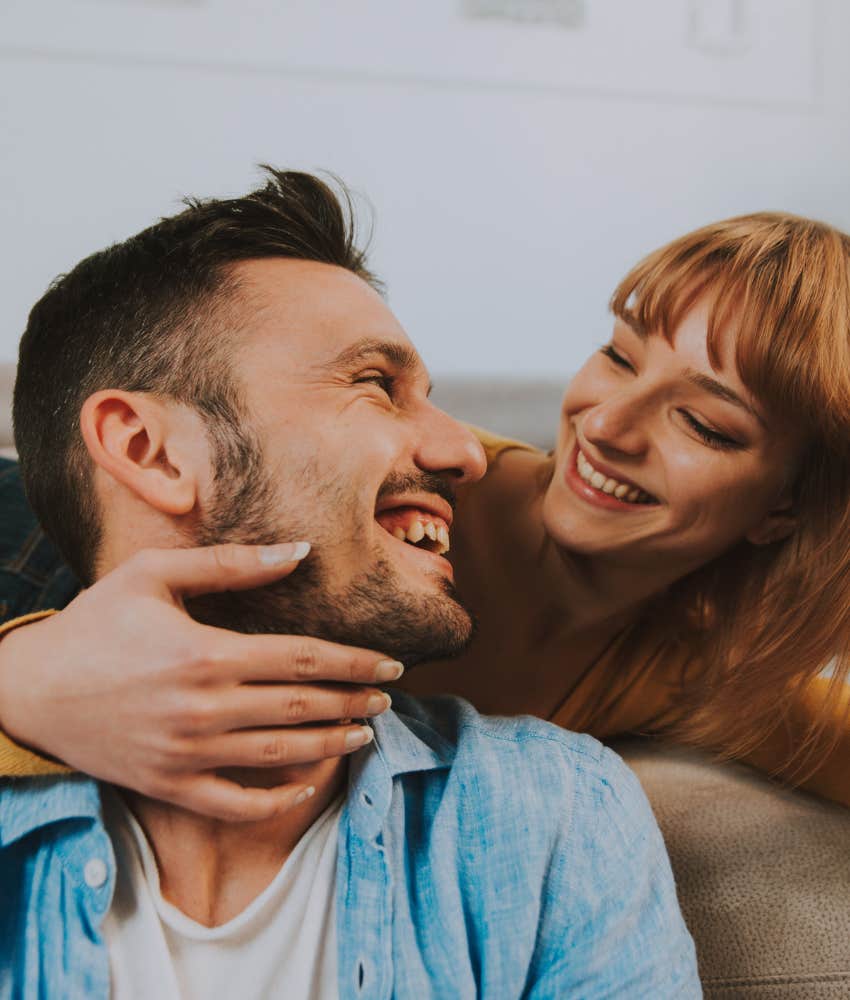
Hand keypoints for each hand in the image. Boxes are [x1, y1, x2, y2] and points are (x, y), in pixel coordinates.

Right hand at [0, 542, 400, 820]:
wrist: (30, 688)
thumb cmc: (94, 622)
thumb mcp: (154, 574)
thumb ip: (230, 564)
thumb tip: (298, 551)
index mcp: (207, 654)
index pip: (304, 659)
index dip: (355, 662)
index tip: (391, 664)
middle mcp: (204, 709)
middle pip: (303, 707)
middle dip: (354, 702)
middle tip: (388, 698)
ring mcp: (188, 754)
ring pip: (282, 755)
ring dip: (332, 744)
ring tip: (366, 732)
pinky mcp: (169, 785)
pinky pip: (236, 803)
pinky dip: (278, 796)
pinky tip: (309, 780)